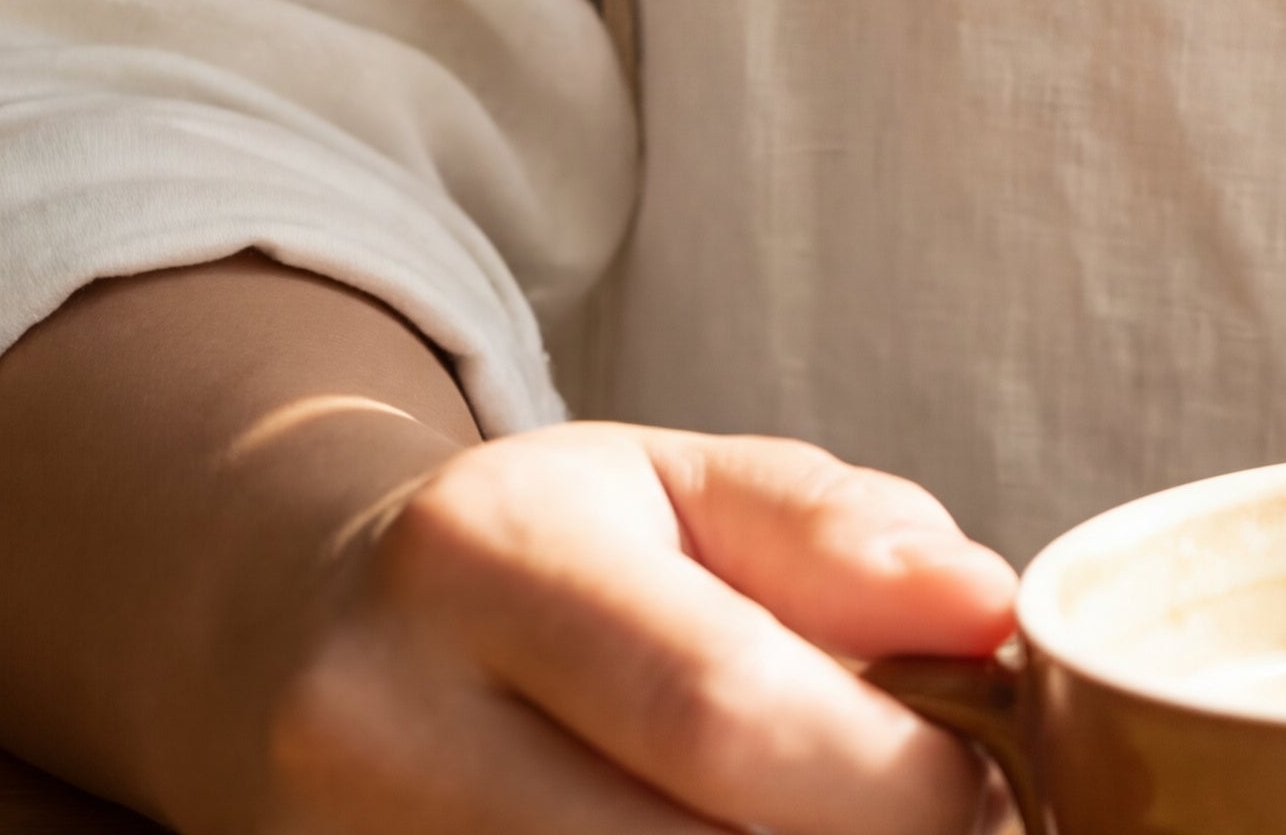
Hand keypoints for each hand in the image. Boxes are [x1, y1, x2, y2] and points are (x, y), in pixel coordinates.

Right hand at [249, 418, 1015, 834]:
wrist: (293, 640)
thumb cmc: (538, 555)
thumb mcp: (678, 484)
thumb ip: (836, 537)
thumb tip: (988, 608)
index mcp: (479, 556)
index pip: (717, 703)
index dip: (889, 772)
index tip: (992, 776)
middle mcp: (384, 726)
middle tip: (951, 822)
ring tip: (847, 826)